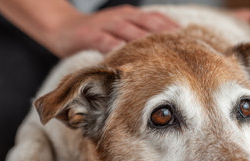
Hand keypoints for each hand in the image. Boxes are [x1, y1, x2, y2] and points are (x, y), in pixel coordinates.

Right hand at [45, 5, 178, 57]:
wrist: (60, 28)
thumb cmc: (95, 34)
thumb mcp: (119, 29)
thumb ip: (137, 35)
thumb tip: (162, 50)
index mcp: (129, 15)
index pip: (156, 19)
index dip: (172, 27)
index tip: (189, 38)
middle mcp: (120, 17)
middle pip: (147, 24)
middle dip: (164, 35)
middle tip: (182, 48)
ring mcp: (105, 25)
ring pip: (129, 31)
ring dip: (146, 41)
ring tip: (162, 53)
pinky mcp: (89, 35)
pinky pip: (105, 41)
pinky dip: (117, 48)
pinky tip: (128, 56)